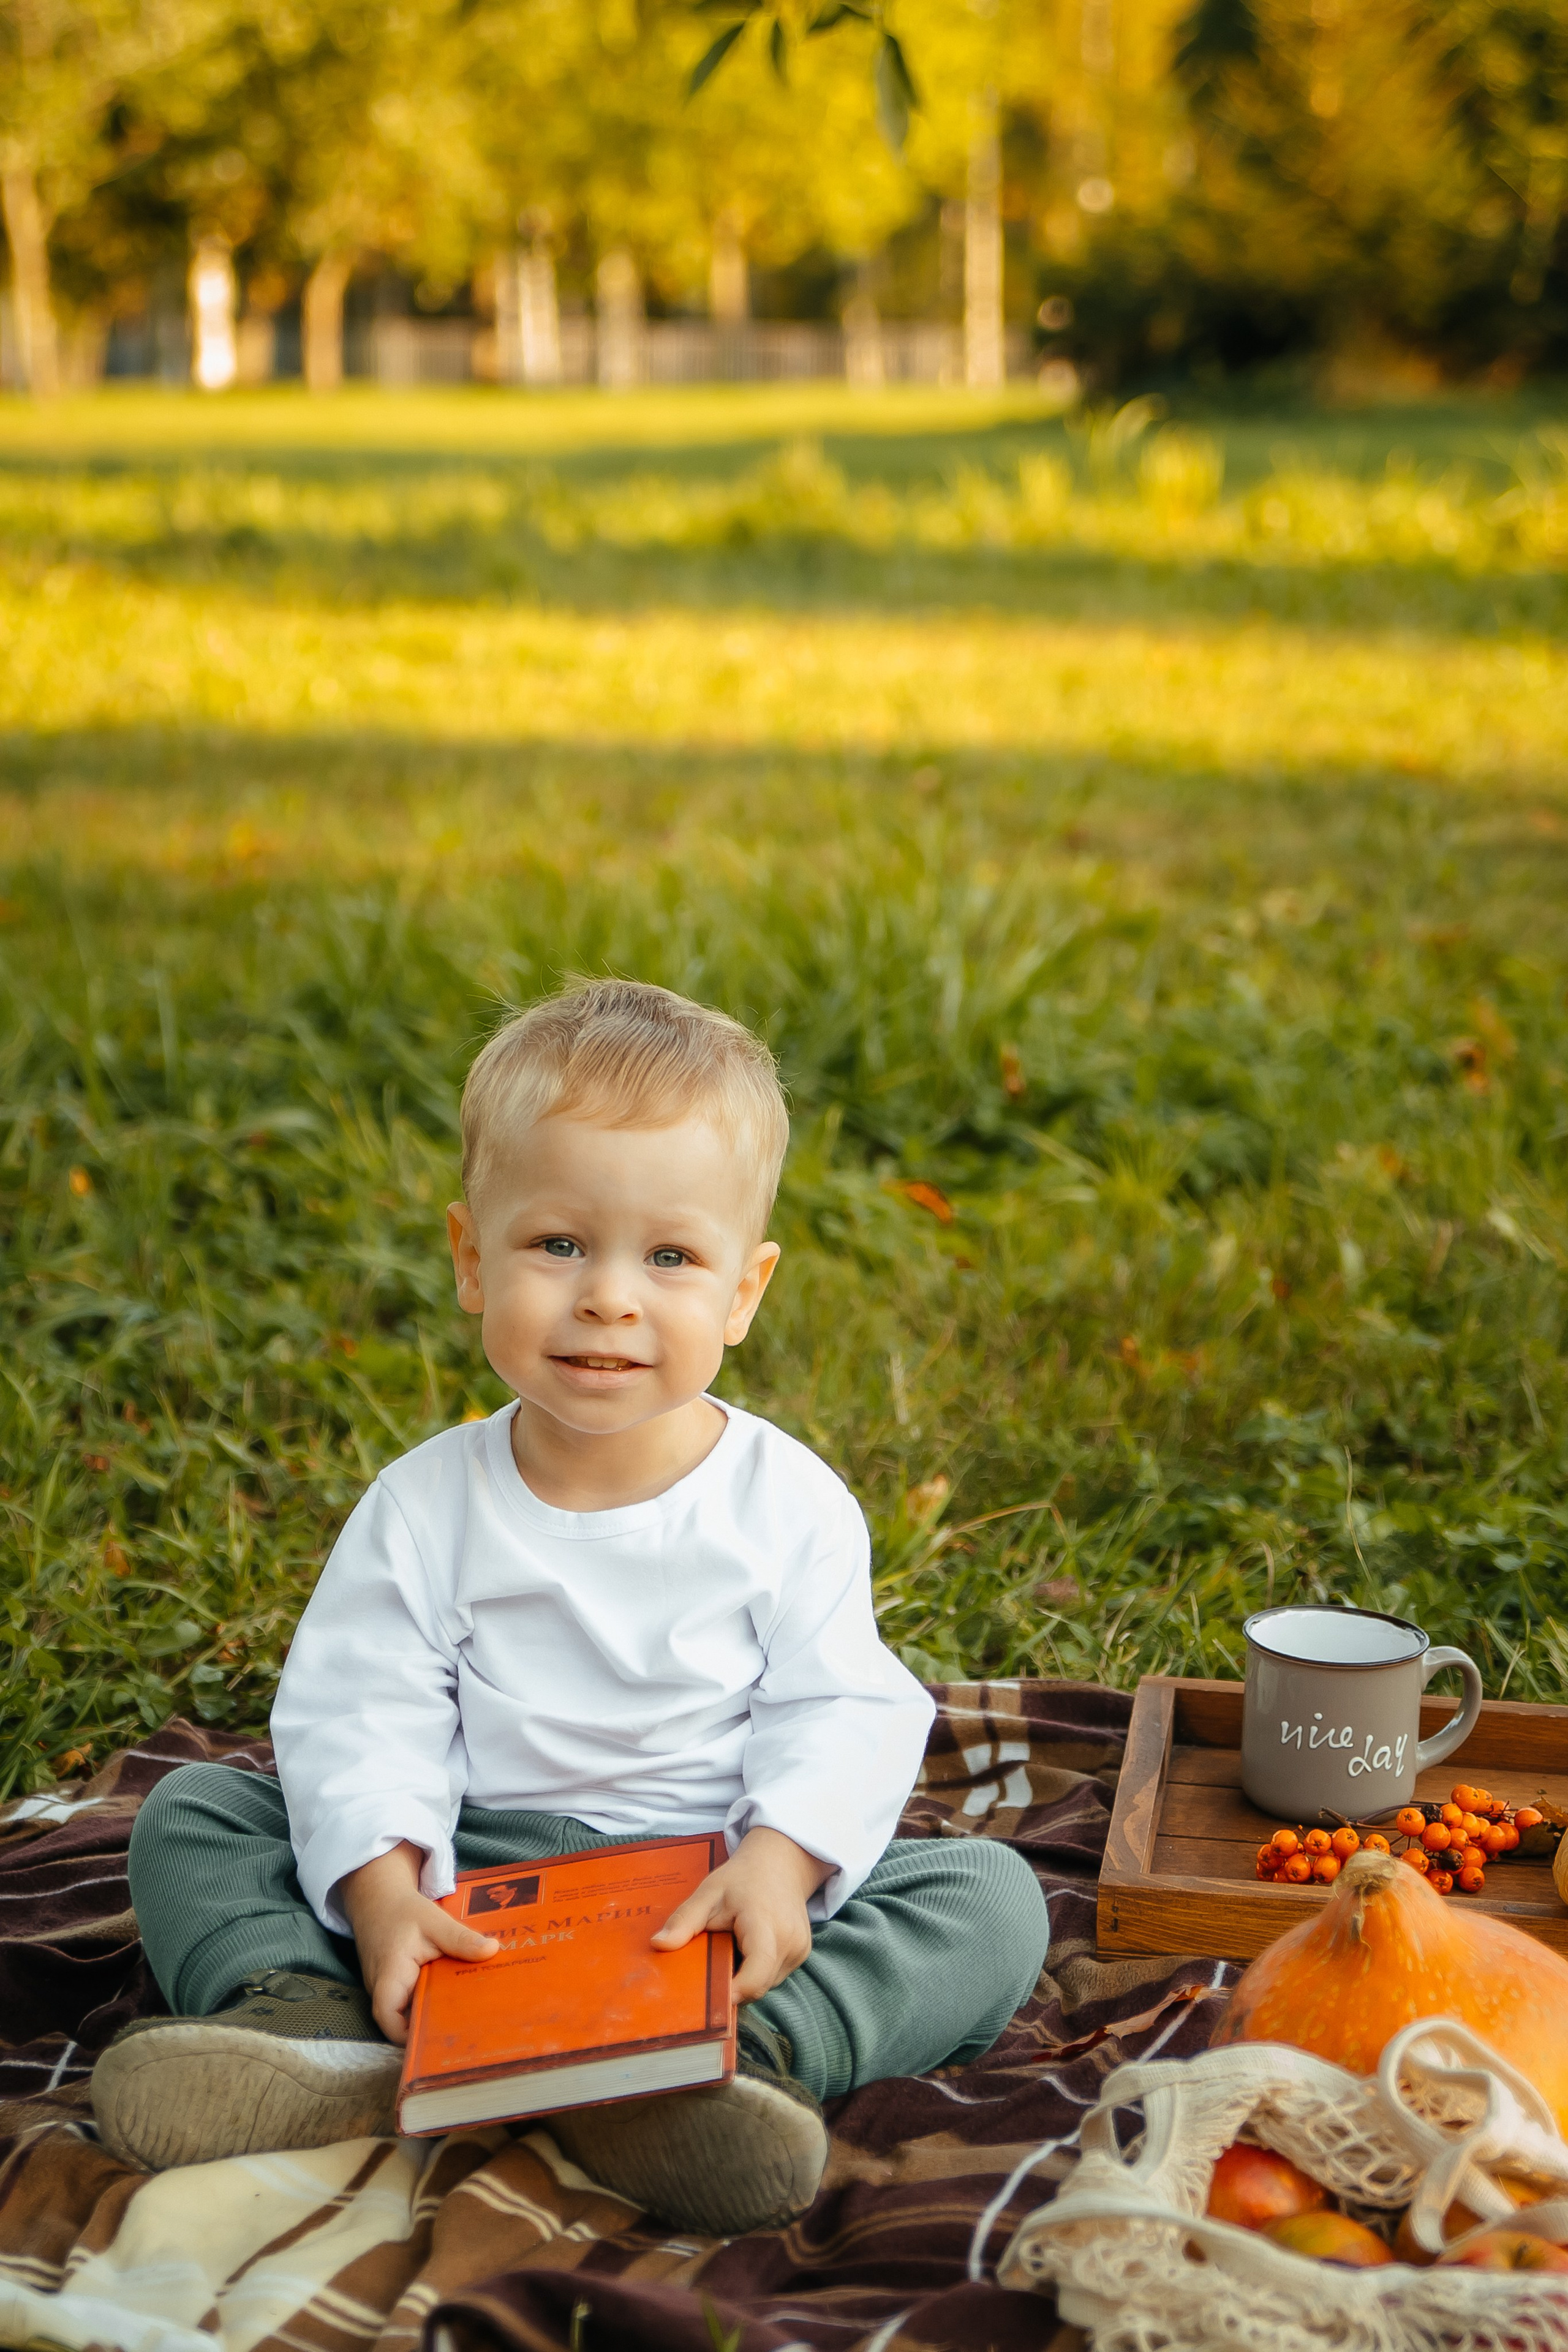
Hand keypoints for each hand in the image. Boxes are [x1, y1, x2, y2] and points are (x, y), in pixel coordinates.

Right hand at [339, 1842, 498, 2043]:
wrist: (379, 1899)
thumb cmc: (402, 1911)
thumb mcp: (433, 1921)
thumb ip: (460, 1938)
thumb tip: (492, 1950)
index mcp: (389, 1976)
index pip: (388, 2018)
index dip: (407, 2035)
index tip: (440, 2037)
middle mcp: (383, 1990)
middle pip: (403, 2021)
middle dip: (432, 2027)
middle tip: (470, 2028)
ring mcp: (388, 1990)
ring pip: (409, 2012)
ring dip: (433, 2013)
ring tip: (470, 2016)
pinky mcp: (396, 1987)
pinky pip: (412, 2001)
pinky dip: (432, 1999)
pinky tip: (457, 1995)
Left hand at [651, 1827, 829, 2002]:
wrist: (780, 1861)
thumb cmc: (743, 1877)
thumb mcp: (709, 1893)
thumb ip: (684, 1920)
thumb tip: (657, 1944)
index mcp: (766, 1925)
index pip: (755, 1976)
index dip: (731, 1993)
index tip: (706, 1994)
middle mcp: (790, 1942)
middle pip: (757, 1986)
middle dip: (731, 1984)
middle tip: (710, 1967)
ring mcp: (800, 1950)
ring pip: (766, 1984)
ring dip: (745, 1977)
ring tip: (730, 1950)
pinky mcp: (802, 1953)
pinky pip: (774, 1975)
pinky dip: (756, 1970)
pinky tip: (746, 1948)